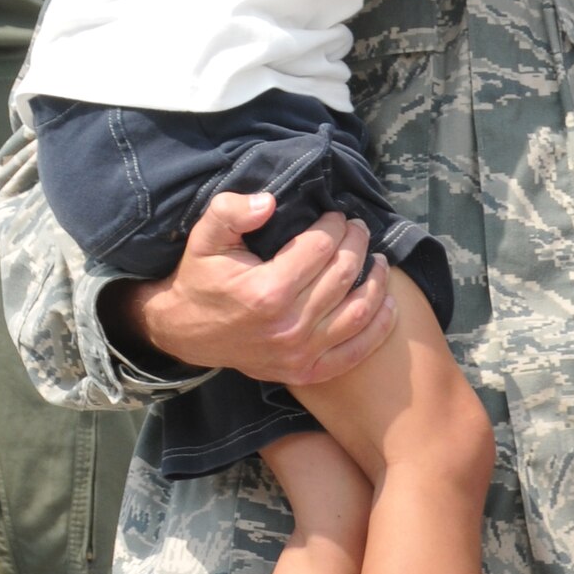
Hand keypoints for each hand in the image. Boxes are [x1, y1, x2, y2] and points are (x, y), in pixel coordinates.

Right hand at [111, 192, 396, 385]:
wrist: (185, 332)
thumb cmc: (201, 279)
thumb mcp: (204, 238)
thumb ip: (231, 212)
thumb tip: (269, 202)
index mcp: (266, 291)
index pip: (321, 248)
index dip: (334, 226)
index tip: (336, 215)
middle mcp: (289, 325)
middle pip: (343, 275)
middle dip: (357, 244)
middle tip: (358, 229)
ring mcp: (300, 353)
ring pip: (359, 312)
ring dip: (376, 282)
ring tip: (378, 260)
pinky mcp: (307, 371)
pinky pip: (356, 352)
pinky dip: (379, 328)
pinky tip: (388, 303)